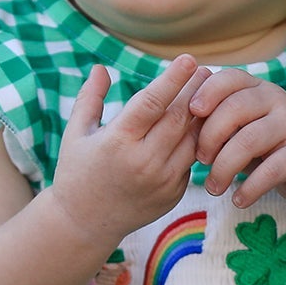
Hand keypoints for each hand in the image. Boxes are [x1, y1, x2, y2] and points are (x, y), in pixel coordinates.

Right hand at [49, 54, 210, 243]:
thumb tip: (101, 68)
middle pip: (179, 117)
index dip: (173, 79)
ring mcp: (162, 180)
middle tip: (206, 71)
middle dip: (195, 91)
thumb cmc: (76, 173)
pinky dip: (197, 140)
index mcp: (118, 142)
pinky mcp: (173, 193)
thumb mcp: (75, 134)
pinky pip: (191, 160)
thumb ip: (90, 99)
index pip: (152, 103)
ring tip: (210, 94)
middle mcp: (143, 161)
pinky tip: (202, 124)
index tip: (188, 59)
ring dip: (203, 115)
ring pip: (193, 138)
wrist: (84, 224)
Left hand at [189, 69, 285, 208]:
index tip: (191, 113)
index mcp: (257, 88)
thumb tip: (176, 125)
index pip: (229, 78)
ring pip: (250, 140)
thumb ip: (217, 121)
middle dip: (210, 136)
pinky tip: (238, 200)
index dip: (207, 92)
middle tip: (199, 160)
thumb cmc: (266, 146)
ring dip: (224, 167)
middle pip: (236, 108)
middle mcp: (277, 99)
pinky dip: (250, 188)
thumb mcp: (241, 127)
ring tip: (213, 187)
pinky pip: (271, 170)